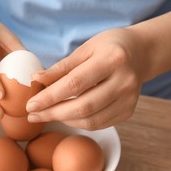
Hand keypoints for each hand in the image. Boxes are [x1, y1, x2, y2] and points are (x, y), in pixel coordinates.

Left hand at [26, 28, 145, 129]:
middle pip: (83, 106)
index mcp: (112, 59)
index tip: (30, 105)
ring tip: (45, 115)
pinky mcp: (129, 111)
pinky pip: (98, 123)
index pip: (75, 83)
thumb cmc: (108, 47)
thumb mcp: (84, 49)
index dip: (50, 97)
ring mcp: (129, 99)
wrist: (140, 53)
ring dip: (64, 120)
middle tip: (33, 116)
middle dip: (53, 113)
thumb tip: (34, 80)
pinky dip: (78, 122)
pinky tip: (65, 116)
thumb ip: (60, 67)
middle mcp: (125, 81)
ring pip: (91, 120)